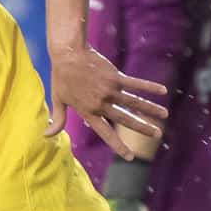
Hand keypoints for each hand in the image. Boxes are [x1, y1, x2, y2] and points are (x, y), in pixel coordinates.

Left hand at [44, 45, 167, 159]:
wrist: (68, 54)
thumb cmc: (61, 77)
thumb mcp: (57, 100)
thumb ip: (57, 120)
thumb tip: (46, 135)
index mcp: (88, 112)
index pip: (106, 133)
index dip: (118, 145)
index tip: (130, 156)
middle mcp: (101, 103)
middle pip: (126, 119)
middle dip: (142, 128)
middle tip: (157, 135)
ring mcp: (109, 90)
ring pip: (134, 102)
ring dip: (151, 109)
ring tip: (164, 116)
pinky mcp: (115, 76)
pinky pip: (135, 83)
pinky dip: (149, 87)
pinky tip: (162, 91)